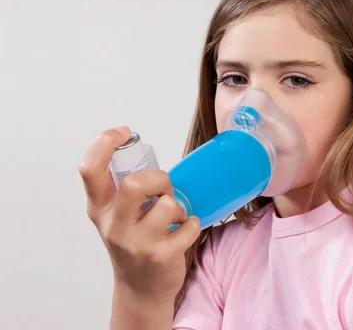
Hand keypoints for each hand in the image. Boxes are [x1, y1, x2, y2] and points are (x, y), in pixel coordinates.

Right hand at [79, 126, 200, 302]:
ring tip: (174, 216)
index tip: (123, 133)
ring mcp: (136, 243)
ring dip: (177, 205)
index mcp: (100, 209)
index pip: (90, 169)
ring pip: (166, 204)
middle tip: (163, 190)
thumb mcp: (116, 215)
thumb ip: (122, 188)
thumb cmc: (133, 243)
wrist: (140, 288)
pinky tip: (183, 231)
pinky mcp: (161, 256)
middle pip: (134, 184)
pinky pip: (188, 225)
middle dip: (158, 179)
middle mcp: (114, 226)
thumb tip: (140, 151)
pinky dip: (192, 224)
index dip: (104, 143)